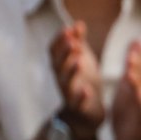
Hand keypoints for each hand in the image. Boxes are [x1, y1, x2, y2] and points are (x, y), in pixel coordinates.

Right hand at [48, 23, 104, 139]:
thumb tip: (77, 23)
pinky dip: (81, 96)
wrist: (84, 115)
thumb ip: (78, 43)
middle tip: (72, 40)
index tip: (66, 29)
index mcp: (61, 67)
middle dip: (64, 52)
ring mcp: (68, 94)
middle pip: (58, 65)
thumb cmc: (82, 83)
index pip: (54, 52)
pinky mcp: (78, 108)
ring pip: (66, 82)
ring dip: (71, 70)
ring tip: (78, 60)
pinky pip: (77, 103)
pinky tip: (86, 89)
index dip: (59, 41)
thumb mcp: (81, 61)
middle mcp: (61, 79)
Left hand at [111, 40, 140, 139]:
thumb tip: (137, 41)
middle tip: (131, 56)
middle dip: (140, 68)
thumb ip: (133, 65)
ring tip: (131, 73)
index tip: (133, 46)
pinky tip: (138, 95)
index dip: (139, 59)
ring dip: (140, 83)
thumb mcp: (128, 86)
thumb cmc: (130, 111)